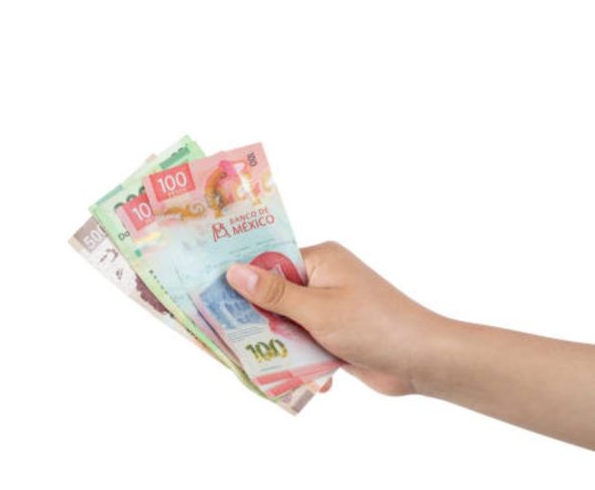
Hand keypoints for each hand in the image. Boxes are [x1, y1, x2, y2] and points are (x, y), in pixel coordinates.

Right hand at [226, 242, 443, 395]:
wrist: (422, 361)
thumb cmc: (375, 325)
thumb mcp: (318, 309)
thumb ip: (274, 293)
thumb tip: (234, 271)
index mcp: (320, 260)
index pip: (269, 262)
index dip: (241, 277)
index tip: (210, 291)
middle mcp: (322, 279)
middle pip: (273, 294)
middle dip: (256, 316)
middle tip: (223, 333)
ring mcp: (328, 307)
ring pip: (285, 322)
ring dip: (278, 342)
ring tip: (255, 360)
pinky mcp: (333, 334)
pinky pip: (301, 341)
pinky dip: (297, 357)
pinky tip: (300, 373)